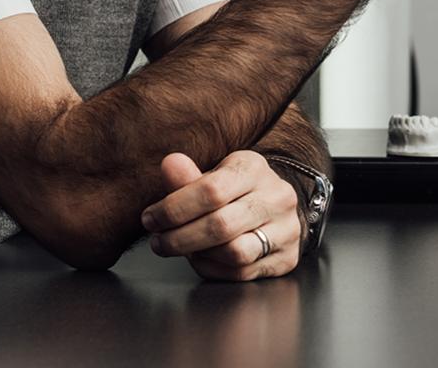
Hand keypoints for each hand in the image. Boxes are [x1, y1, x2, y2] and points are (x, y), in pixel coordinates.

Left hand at [141, 151, 303, 280]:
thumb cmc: (235, 191)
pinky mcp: (287, 258)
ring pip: (234, 253)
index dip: (174, 209)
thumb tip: (169, 164)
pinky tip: (201, 258)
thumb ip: (188, 177)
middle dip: (180, 238)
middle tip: (158, 241)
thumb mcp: (213, 176)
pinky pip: (242, 272)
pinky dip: (213, 269)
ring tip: (181, 248)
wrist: (276, 207)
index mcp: (254, 168)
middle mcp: (277, 197)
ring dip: (198, 255)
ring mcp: (286, 229)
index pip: (211, 190)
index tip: (151, 218)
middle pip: (220, 226)